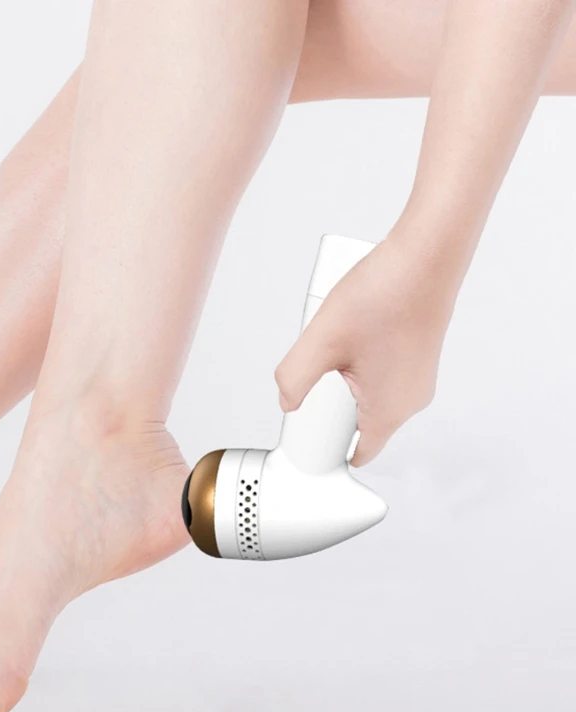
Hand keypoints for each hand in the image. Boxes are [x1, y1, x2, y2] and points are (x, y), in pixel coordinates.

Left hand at [275, 234, 462, 465]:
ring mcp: (418, 379)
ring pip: (368, 394)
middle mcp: (410, 401)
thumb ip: (294, 379)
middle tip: (320, 366)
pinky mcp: (417, 358)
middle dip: (330, 403)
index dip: (326, 448)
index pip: (356, 454)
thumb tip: (286, 401)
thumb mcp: (321, 341)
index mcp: (389, 411)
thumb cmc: (386, 295)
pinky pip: (381, 372)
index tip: (308, 428)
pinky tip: (352, 330)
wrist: (427, 256)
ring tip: (337, 342)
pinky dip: (361, 360)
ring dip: (345, 376)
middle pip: (358, 422)